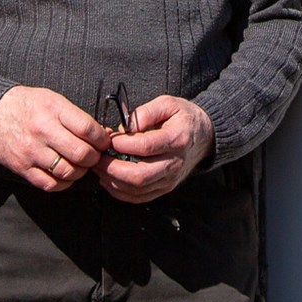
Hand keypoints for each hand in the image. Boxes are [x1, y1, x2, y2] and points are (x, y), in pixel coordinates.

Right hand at [0, 86, 111, 191]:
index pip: (88, 129)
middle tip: (94, 156)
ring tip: (80, 165)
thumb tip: (103, 134)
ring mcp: (31, 151)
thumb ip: (76, 117)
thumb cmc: (27, 105)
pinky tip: (65, 174)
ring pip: (68, 171)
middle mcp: (43, 131)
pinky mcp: (22, 167)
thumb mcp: (53, 99)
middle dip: (94, 158)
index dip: (102, 139)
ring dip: (80, 172)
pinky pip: (50, 184)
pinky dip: (63, 183)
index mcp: (53, 110)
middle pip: (81, 153)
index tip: (104, 142)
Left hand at [96, 95, 213, 202]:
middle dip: (112, 169)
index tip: (109, 139)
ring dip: (113, 181)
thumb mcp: (168, 104)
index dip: (123, 145)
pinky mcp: (164, 188)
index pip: (146, 147)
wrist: (204, 136)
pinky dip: (120, 192)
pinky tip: (109, 180)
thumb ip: (146, 112)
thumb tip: (126, 127)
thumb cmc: (183, 118)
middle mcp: (174, 163)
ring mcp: (170, 179)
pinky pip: (139, 197)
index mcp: (177, 139)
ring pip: (137, 189)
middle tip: (97, 158)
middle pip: (140, 175)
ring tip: (99, 168)